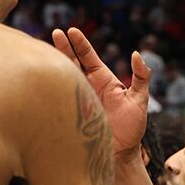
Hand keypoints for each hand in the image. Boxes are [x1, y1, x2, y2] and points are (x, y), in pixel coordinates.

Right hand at [52, 27, 150, 156]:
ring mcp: (77, 99)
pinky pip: (59, 98)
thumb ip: (141, 77)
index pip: (89, 57)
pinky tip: (42, 77)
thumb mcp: (140, 99)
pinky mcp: (71, 113)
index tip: (72, 30)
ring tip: (44, 49)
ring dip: (54, 63)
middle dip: (64, 47)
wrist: (121, 153)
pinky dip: (51, 86)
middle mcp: (88, 86)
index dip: (80, 44)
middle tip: (55, 32)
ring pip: (63, 76)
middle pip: (72, 61)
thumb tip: (138, 54)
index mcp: (103, 79)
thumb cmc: (132, 127)